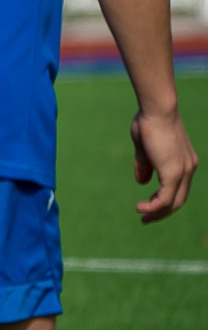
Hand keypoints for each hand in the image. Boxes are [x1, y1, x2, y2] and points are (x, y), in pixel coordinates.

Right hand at [130, 107, 195, 221]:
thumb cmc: (148, 123)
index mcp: (184, 163)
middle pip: (179, 200)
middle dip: (161, 212)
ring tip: (141, 214)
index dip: (163, 201)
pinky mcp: (173, 173)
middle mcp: (188, 169)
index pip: (179, 189)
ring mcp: (183, 172)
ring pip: (173, 203)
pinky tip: (140, 208)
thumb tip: (141, 182)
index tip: (147, 206)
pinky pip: (165, 198)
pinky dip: (153, 206)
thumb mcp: (144, 148)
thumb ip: (145, 165)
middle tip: (145, 218)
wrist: (157, 110)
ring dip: (156, 213)